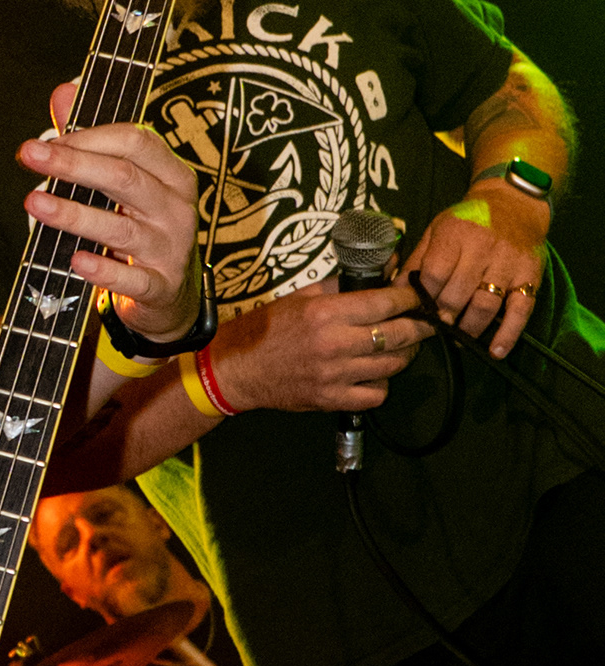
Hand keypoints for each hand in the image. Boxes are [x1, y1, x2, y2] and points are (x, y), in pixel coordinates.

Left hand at [18, 79, 203, 341]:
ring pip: (121, 229)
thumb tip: (63, 91)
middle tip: (30, 154)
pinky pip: (132, 279)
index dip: (90, 136)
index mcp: (171, 174)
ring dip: (74, 214)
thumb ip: (91, 139)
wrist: (169, 296)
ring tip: (34, 202)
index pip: (136, 141)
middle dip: (74, 164)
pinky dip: (103, 270)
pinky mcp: (161, 287)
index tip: (48, 139)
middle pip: (126, 178)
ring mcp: (171, 249)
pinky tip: (75, 260)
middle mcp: (176, 208)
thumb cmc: (139, 227)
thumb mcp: (122, 183)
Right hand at [210, 277, 432, 413]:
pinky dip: (382, 383)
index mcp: (326, 313)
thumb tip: (382, 266)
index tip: (417, 296)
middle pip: (397, 335)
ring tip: (404, 345)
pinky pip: (375, 394)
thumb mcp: (301, 296)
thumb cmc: (268, 327)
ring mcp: (334, 375)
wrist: (237, 368)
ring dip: (405, 354)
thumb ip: (342, 284)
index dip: (409, 298)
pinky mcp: (331, 399)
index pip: (385, 303)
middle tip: (427, 321)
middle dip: (420, 326)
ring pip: (392, 365)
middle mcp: (334, 343)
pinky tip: (376, 373)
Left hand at [401, 187, 545, 358]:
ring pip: (485, 305)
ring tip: (457, 337)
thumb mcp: (437, 229)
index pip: (434, 274)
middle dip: (444, 316)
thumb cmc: (469, 219)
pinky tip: (495, 352)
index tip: (417, 310)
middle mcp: (482, 249)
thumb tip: (395, 291)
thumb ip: (418, 259)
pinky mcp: (531, 276)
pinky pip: (521, 310)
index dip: (424, 297)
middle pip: (457, 294)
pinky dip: (508, 334)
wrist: (515, 202)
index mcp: (455, 235)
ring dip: (468, 328)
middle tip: (436, 327)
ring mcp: (508, 264)